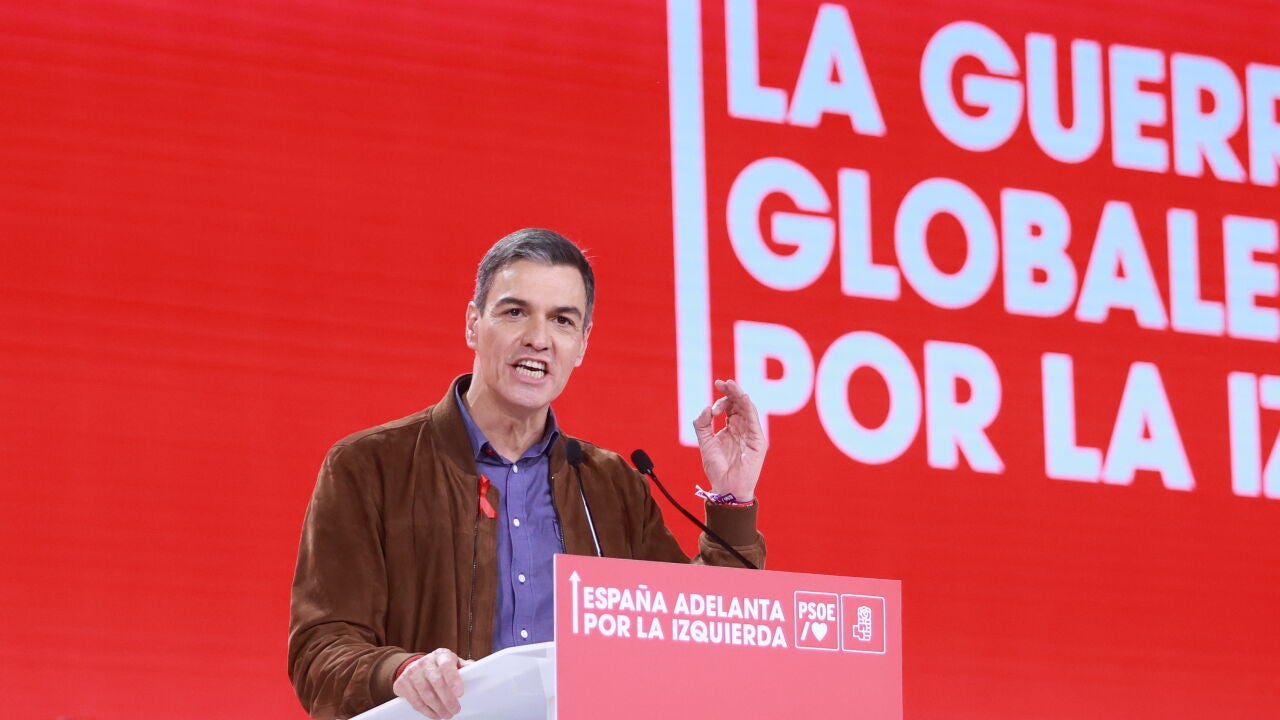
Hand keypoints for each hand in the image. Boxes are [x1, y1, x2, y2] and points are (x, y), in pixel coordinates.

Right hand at [392, 648, 473, 718]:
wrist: (417, 666)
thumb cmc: (440, 666)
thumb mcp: (454, 663)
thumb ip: (464, 667)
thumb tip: (476, 670)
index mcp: (441, 655)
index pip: (446, 666)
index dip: (453, 679)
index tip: (460, 693)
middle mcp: (425, 662)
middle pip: (436, 682)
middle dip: (447, 700)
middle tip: (455, 710)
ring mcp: (412, 672)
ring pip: (425, 694)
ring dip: (438, 708)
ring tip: (446, 714)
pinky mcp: (402, 683)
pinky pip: (415, 701)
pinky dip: (426, 711)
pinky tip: (435, 714)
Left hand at [692, 379, 766, 501]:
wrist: (726, 487)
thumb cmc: (717, 468)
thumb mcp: (705, 442)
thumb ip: (702, 424)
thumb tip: (707, 407)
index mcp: (730, 427)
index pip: (729, 406)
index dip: (722, 397)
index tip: (714, 391)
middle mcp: (742, 428)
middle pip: (739, 403)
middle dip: (731, 391)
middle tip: (721, 382)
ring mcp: (751, 433)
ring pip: (748, 409)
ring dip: (739, 395)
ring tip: (731, 385)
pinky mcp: (758, 441)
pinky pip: (754, 421)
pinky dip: (749, 408)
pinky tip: (743, 398)